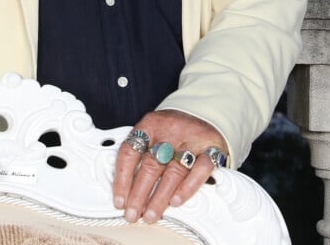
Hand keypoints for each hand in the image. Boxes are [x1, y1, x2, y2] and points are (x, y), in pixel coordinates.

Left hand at [112, 109, 227, 223]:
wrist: (202, 113)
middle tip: (133, 214)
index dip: (121, 178)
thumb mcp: (152, 131)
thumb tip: (123, 185)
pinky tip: (176, 201)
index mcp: (150, 125)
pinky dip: (188, 187)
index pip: (130, 151)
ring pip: (173, 172)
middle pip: (151, 165)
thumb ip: (139, 152)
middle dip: (139, 194)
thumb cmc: (171, 129)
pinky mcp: (210, 148)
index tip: (119, 200)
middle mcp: (169, 131)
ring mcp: (190, 139)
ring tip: (150, 215)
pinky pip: (200, 170)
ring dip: (160, 197)